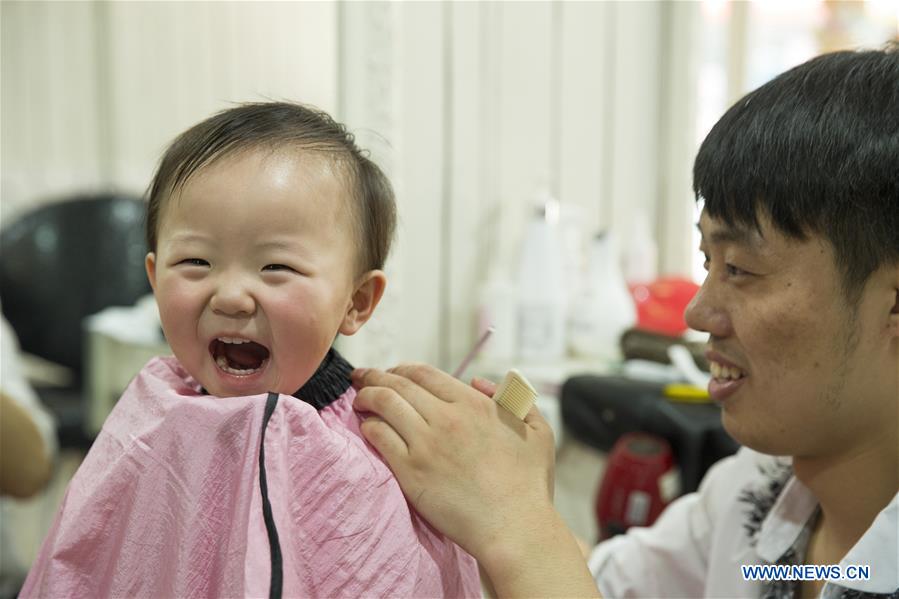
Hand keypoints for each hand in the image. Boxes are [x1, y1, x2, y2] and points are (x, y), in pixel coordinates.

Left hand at [351, 363, 556, 561]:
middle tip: (362, 377)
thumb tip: (479, 382)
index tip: (391, 373)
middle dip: (375, 376)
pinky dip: (369, 426)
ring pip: (384, 404)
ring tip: (358, 400)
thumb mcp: (537, 431)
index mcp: (474, 404)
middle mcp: (447, 417)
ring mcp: (426, 443)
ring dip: (366, 396)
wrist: (514, 528)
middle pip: (398, 384)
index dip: (402, 369)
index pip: (424, 373)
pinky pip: (379, 437)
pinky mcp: (411, 471)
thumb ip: (515, 398)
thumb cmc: (529, 485)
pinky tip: (367, 428)